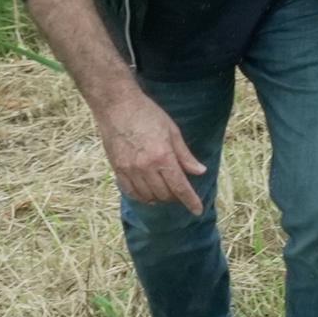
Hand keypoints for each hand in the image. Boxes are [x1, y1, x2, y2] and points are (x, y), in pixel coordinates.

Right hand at [95, 89, 207, 210]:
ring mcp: (129, 170)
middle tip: (180, 189)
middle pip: (164, 195)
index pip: (179, 187)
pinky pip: (131, 192)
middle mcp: (145, 168)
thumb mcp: (172, 131)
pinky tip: (148, 192)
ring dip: (159, 198)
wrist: (117, 106)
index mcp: (163, 157)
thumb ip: (185, 155)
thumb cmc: (148, 114)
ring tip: (165, 190)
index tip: (197, 210)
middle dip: (176, 197)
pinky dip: (142, 196)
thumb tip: (200, 171)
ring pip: (148, 197)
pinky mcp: (117, 170)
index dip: (190, 201)